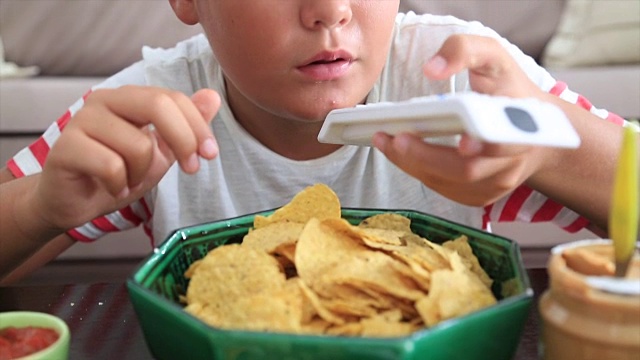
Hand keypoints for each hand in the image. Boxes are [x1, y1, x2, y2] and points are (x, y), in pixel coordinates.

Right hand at [31, 86, 220, 229]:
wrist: (75, 202)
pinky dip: (119, 185)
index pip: (172, 97)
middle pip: (157, 105)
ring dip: (142, 174)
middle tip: (190, 169)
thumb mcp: (161, 152)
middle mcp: (105, 100)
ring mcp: (82, 120)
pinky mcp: (66, 147)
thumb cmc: (117, 174)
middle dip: (184, 141)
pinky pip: (111, 166)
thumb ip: (185, 126)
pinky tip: (112, 187)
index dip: (198, 126)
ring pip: (138, 144)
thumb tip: (212, 97)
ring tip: (129, 180)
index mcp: (129, 97)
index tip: (210, 154)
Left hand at [373, 34, 552, 205]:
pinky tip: (400, 153)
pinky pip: (446, 189)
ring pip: (451, 183)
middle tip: (394, 139)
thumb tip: (432, 68)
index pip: (502, 143)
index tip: (461, 141)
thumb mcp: (493, 56)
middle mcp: (513, 161)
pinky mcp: (481, 195)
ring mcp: (497, 183)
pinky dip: (418, 171)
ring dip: (413, 164)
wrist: (535, 125)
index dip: (482, 145)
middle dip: (426, 156)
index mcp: (522, 126)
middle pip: (467, 170)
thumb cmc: (509, 88)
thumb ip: (464, 50)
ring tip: (386, 142)